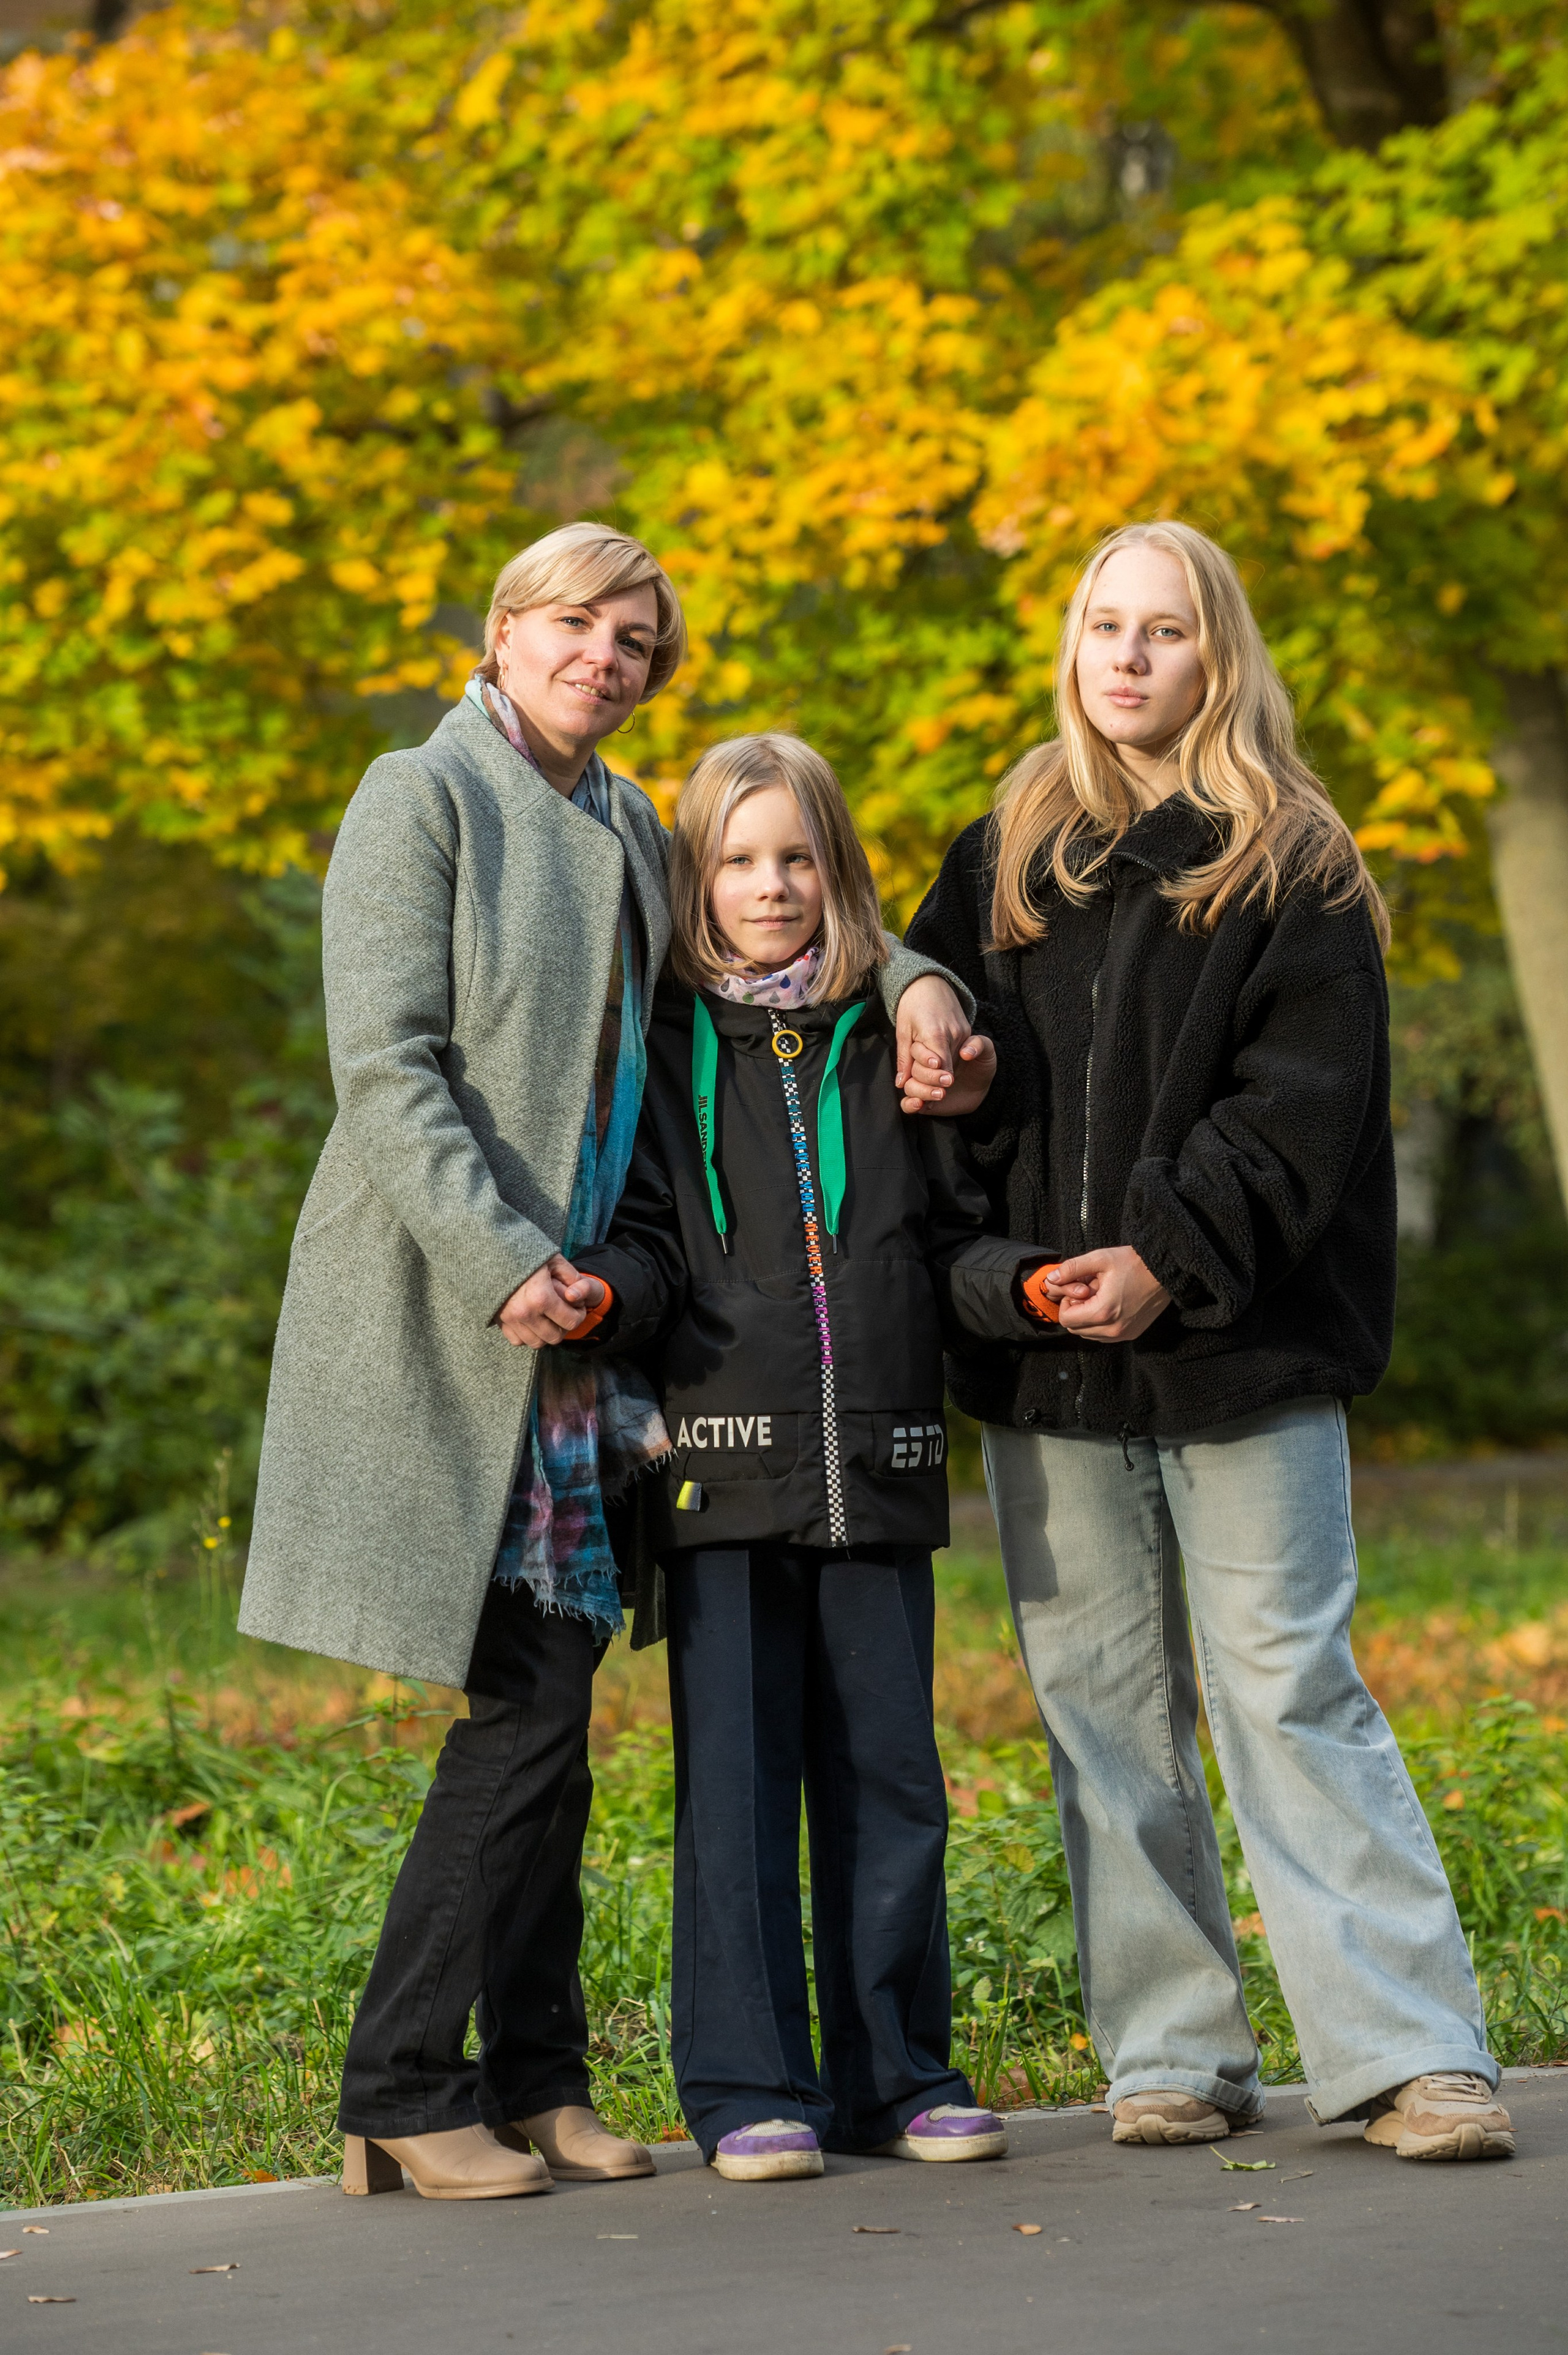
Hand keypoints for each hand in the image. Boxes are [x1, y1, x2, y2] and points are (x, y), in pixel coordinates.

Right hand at [497, 1254, 606, 1347]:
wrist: (492, 1255)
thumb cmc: (525, 1255)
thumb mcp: (553, 1259)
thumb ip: (571, 1277)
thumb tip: (580, 1294)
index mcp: (541, 1297)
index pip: (571, 1322)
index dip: (579, 1315)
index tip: (577, 1306)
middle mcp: (525, 1313)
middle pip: (555, 1337)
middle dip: (564, 1327)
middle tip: (564, 1313)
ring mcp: (510, 1320)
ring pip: (536, 1343)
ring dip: (546, 1334)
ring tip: (548, 1318)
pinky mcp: (500, 1322)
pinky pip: (518, 1341)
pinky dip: (527, 1335)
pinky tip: (531, 1321)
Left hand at [894, 975, 983, 1113]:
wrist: (928, 982)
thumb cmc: (911, 1005)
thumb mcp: (903, 1031)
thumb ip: (904, 1059)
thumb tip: (901, 1083)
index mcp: (935, 1034)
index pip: (939, 1068)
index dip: (933, 1083)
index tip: (928, 1096)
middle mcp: (953, 1034)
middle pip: (949, 1068)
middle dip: (938, 1081)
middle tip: (932, 1093)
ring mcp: (963, 1032)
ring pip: (955, 1061)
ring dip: (943, 1070)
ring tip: (932, 1074)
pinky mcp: (967, 1030)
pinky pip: (959, 1051)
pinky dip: (949, 1059)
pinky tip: (940, 1060)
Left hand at [1046, 1246, 1170, 1343]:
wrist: (1166, 1271)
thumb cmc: (1134, 1262)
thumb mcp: (1100, 1259)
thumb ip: (1072, 1268)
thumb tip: (1051, 1279)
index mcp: (1103, 1312)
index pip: (1066, 1319)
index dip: (1065, 1303)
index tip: (1077, 1290)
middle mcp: (1113, 1329)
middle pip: (1076, 1329)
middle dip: (1076, 1311)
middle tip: (1088, 1292)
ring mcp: (1123, 1334)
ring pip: (1089, 1335)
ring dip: (1088, 1319)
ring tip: (1100, 1297)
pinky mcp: (1132, 1334)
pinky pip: (1105, 1336)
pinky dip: (1100, 1324)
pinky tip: (1110, 1305)